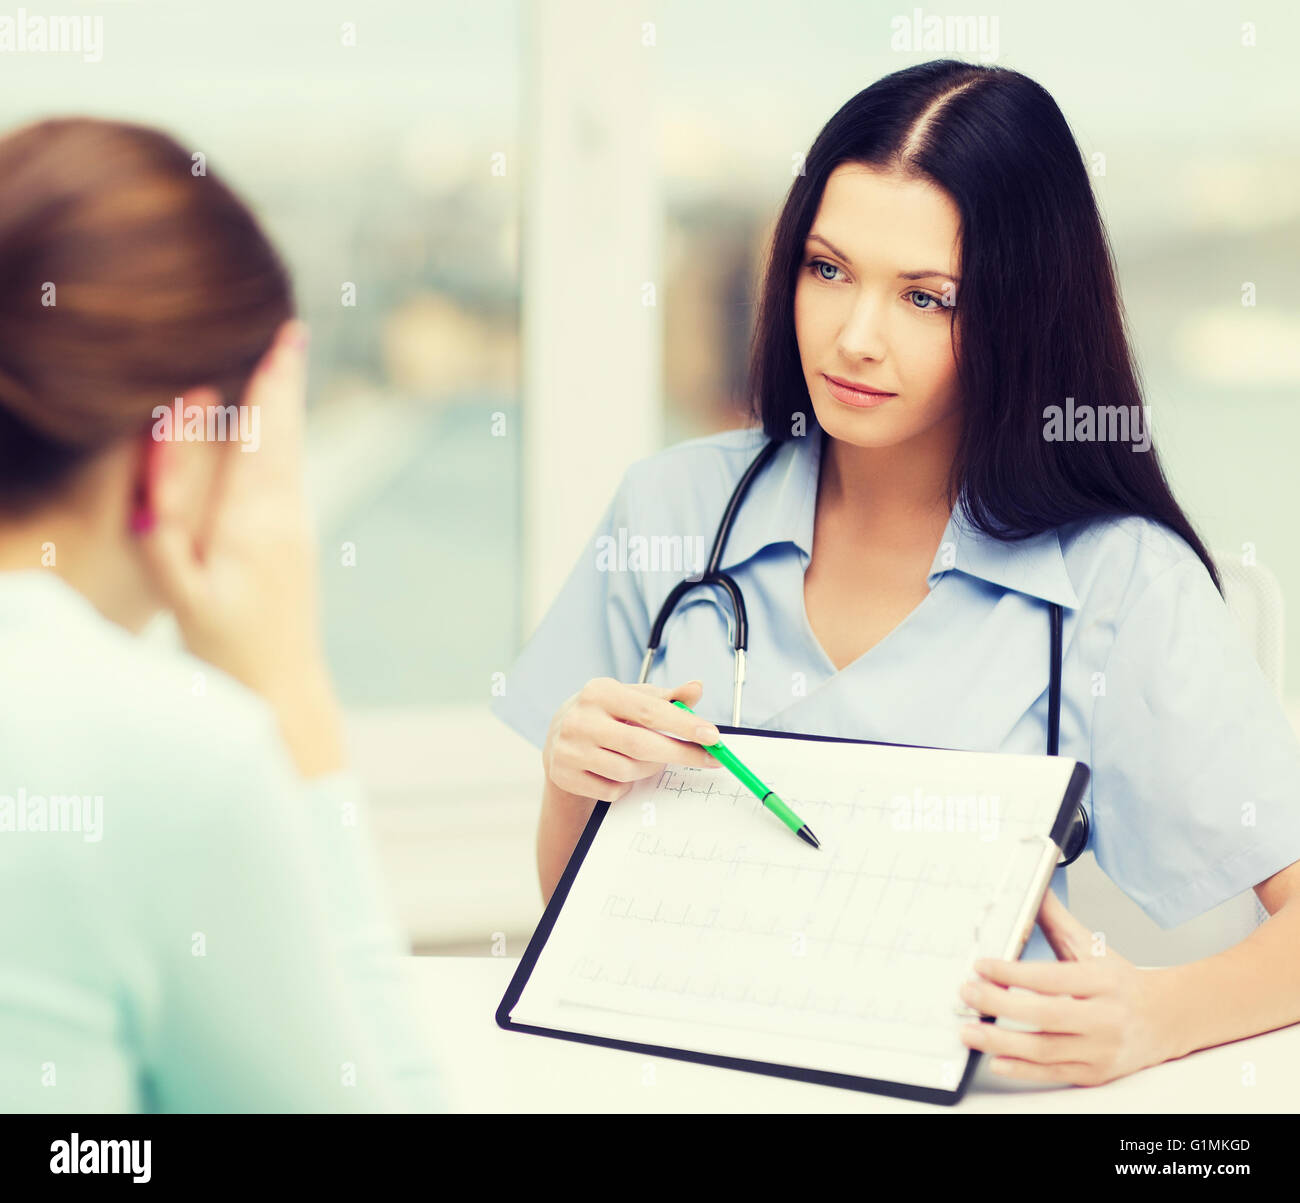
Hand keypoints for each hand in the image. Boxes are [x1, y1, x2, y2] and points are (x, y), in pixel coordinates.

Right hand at [138, 319, 343, 775]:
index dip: (271, 388)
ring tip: (285, 362)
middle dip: (285, 382)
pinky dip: (280, 442)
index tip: (284, 340)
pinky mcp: (295, 543)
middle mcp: (285, 517)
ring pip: (290, 454)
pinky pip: (287, 477)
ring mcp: (296, 529)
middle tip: (293, 329)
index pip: (262, 440)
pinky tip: (274, 431)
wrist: (284, 688)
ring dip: (284, 409)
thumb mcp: (185, 600)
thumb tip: (147, 494)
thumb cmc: (228, 648)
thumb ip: (163, 546)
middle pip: (285, 435)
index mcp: (256, 523)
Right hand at [543, 677, 722, 802]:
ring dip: (649, 769)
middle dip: (680, 754)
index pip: (650, 711)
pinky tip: (620, 770)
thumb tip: (697, 688)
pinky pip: (612, 790)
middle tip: (708, 759)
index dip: (684, 725)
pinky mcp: (565, 776)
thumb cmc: (607, 713)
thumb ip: (667, 697)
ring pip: (628, 771)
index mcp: (600, 692)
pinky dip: (626, 785)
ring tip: (649, 758)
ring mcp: (570, 750)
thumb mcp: (632, 698)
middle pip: (641, 745)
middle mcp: (581, 719)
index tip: (713, 736)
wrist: (559, 734)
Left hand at [956, 889, 1181, 1085]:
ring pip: (1046, 1050)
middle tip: (967, 994)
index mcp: (1103, 981)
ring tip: (969, 1031)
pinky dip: (1022, 1069)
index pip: (1052, 977)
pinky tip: (995, 1060)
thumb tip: (1033, 887)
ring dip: (1002, 1042)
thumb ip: (1057, 921)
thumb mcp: (1093, 947)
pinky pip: (1054, 1073)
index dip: (1013, 972)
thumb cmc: (1122, 983)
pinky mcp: (1095, 1073)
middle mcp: (1105, 1018)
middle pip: (1046, 1015)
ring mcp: (1101, 1050)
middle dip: (1000, 1005)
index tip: (981, 966)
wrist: (1167, 1020)